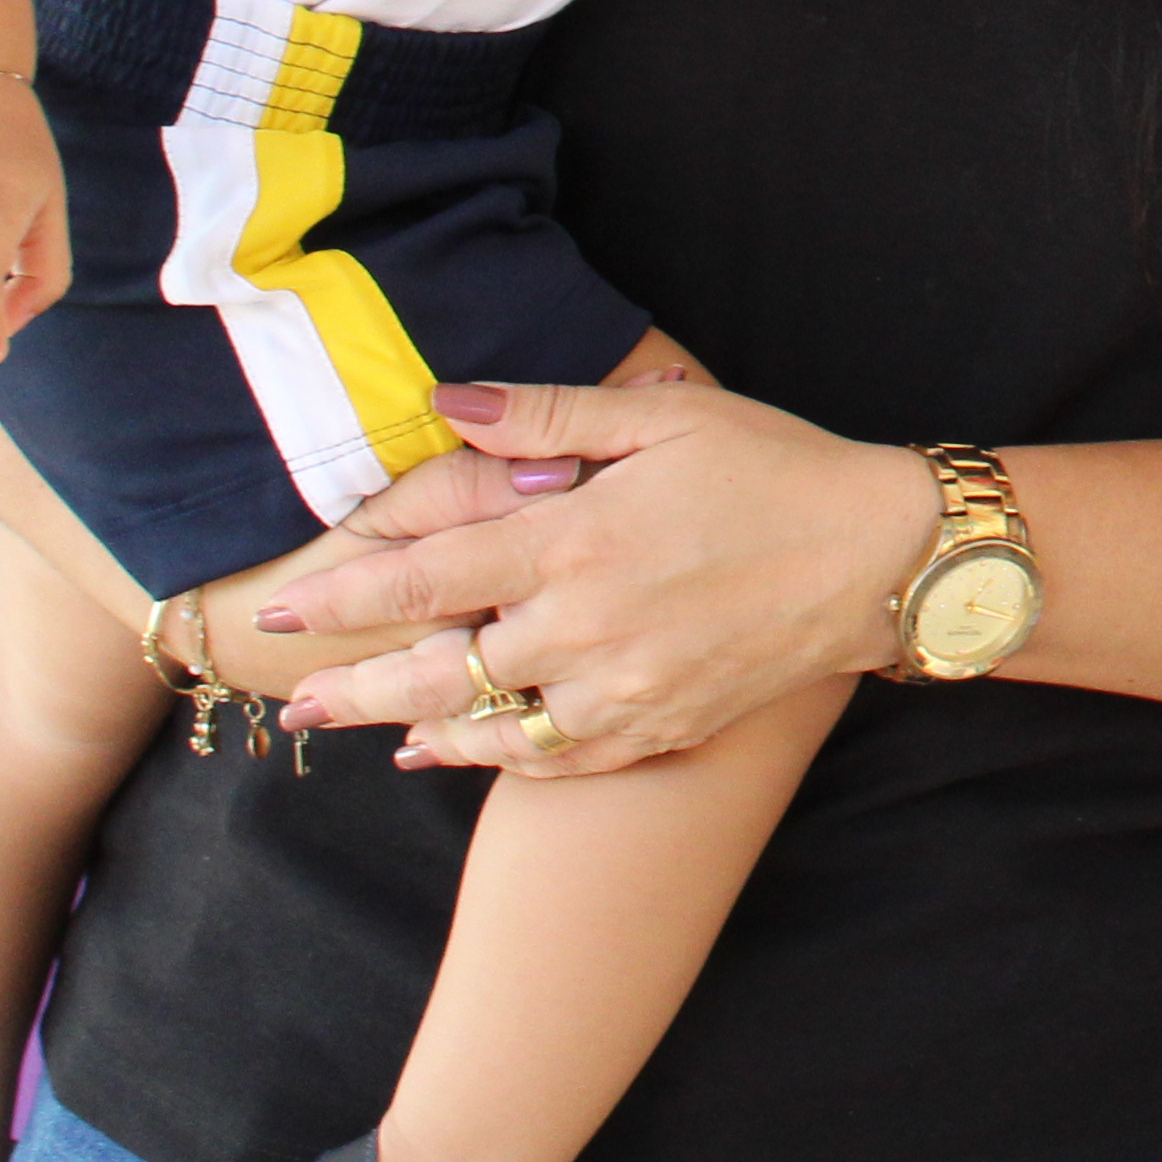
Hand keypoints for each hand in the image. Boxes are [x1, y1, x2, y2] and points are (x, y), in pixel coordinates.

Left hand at [260, 379, 921, 776]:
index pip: (426, 577)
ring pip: (487, 726)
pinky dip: (493, 760)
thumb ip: (551, 416)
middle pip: (436, 669)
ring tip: (352, 732)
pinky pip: (554, 760)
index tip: (285, 606)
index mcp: (575, 543)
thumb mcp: (666, 418)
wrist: (876, 557)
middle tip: (290, 702)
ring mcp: (618, 689)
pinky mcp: (656, 727)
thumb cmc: (774, 469)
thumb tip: (452, 401)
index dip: (345, 596)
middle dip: (352, 687)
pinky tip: (452, 753)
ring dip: (409, 730)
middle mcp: (583, 627)